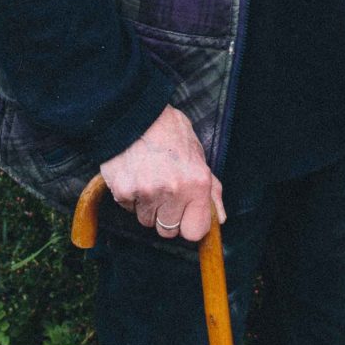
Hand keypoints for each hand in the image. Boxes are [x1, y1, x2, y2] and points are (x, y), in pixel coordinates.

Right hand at [100, 106, 224, 243]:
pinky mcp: (123, 191)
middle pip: (168, 231)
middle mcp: (174, 191)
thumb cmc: (170, 133)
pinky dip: (130, 196)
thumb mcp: (198, 156)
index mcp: (197, 184)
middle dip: (166, 217)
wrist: (136, 113)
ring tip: (149, 179)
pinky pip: (128, 208)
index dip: (189, 225)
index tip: (185, 216)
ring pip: (146, 221)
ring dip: (147, 207)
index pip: (195, 231)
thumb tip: (220, 218)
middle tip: (164, 192)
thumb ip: (211, 190)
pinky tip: (134, 174)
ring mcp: (147, 192)